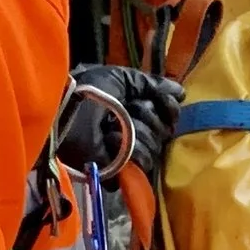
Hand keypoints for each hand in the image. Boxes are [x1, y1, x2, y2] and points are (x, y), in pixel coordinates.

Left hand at [57, 65, 184, 184]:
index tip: (165, 101)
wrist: (68, 113)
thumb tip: (181, 92)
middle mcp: (136, 132)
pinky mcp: (121, 171)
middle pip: (164, 130)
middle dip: (147, 116)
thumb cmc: (89, 92)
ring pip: (155, 145)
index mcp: (136, 110)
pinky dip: (128, 149)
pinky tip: (108, 140)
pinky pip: (142, 162)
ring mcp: (129, 154)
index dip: (169, 107)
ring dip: (134, 131)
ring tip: (111, 126)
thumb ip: (150, 84)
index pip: (169, 114)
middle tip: (128, 109)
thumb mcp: (120, 78)